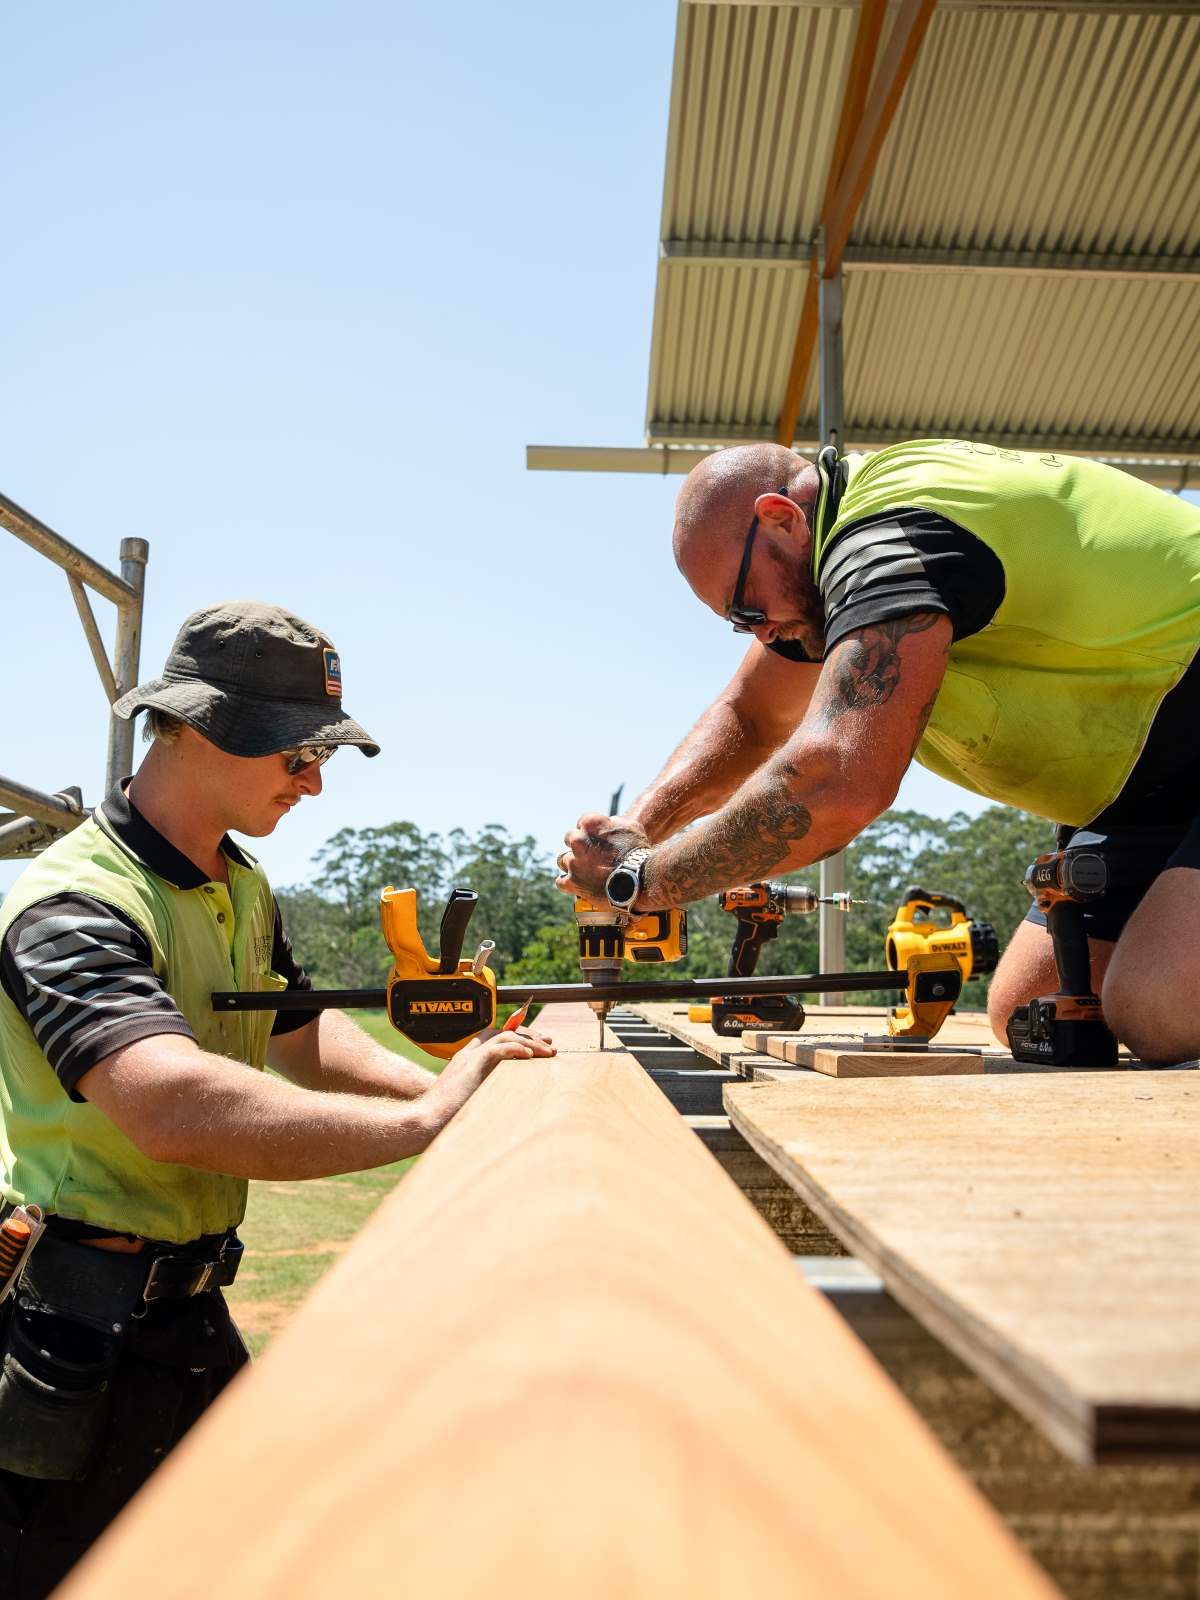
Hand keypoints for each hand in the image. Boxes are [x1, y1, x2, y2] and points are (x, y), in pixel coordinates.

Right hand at [430, 1027, 555, 1126]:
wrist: (425, 1122)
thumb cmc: (443, 1118)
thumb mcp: (468, 1101)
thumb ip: (484, 1092)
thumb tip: (507, 1101)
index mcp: (467, 1060)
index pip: (494, 1036)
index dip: (517, 1037)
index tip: (536, 1046)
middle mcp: (469, 1054)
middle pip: (503, 1031)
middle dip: (529, 1035)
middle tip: (549, 1044)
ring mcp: (470, 1058)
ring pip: (506, 1036)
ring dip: (531, 1043)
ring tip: (549, 1052)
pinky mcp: (472, 1065)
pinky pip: (499, 1048)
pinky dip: (517, 1049)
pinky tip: (531, 1057)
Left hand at [555, 813, 650, 899]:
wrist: (640, 880)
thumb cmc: (638, 852)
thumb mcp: (631, 828)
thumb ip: (615, 822)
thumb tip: (609, 822)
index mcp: (591, 823)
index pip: (582, 822)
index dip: (590, 831)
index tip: (596, 838)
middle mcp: (578, 840)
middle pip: (570, 839)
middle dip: (578, 846)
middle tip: (590, 854)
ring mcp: (574, 862)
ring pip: (563, 860)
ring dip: (573, 864)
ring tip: (585, 871)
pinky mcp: (573, 882)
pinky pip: (561, 882)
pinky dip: (569, 884)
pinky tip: (578, 885)